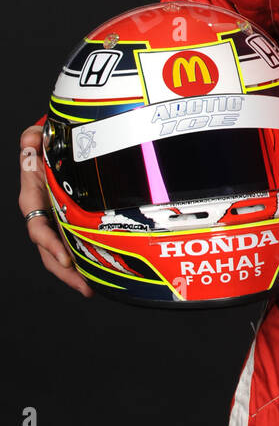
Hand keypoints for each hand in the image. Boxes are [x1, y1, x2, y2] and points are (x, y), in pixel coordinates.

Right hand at [19, 124, 92, 297]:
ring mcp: (58, 218)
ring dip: (75, 272)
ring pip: (62, 251)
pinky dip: (86, 258)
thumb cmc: (52, 140)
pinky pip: (78, 242)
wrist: (64, 140)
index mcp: (33, 195)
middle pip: (49, 248)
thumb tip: (30, 140)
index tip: (63, 259)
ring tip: (91, 289)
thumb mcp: (43, 136)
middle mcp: (44, 211)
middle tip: (83, 286)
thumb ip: (34, 137)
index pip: (37, 224)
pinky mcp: (74, 220)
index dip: (48, 243)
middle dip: (64, 271)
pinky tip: (102, 273)